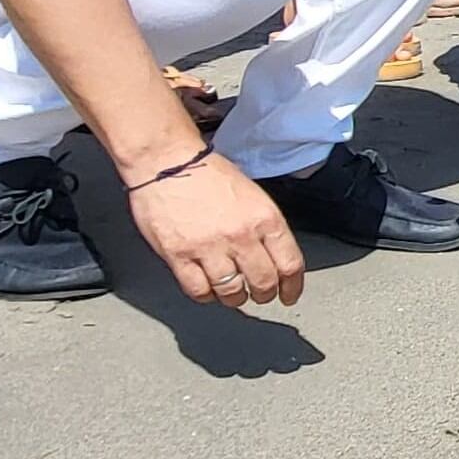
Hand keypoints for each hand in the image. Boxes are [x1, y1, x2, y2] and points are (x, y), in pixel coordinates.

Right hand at [130, 154, 303, 308]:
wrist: (165, 161)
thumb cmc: (206, 173)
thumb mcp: (253, 195)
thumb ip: (265, 227)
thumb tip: (274, 256)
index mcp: (264, 218)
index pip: (290, 264)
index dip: (292, 287)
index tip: (288, 295)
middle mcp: (240, 235)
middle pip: (263, 283)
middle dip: (263, 294)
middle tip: (259, 294)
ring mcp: (208, 247)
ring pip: (231, 291)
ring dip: (235, 298)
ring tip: (232, 293)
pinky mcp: (178, 255)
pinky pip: (198, 290)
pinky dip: (206, 295)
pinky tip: (207, 288)